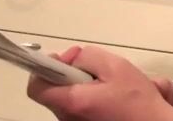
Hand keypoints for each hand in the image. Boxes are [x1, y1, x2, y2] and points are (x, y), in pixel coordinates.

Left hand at [27, 45, 172, 120]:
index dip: (46, 68)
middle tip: (98, 67)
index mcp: (71, 103)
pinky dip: (97, 98)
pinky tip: (117, 96)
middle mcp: (67, 119)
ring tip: (114, 84)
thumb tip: (73, 60)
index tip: (67, 60)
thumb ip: (87, 56)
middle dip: (76, 74)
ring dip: (90, 85)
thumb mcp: (114, 66)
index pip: (35, 87)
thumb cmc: (137, 100)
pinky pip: (84, 108)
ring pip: (74, 97)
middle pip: (57, 90)